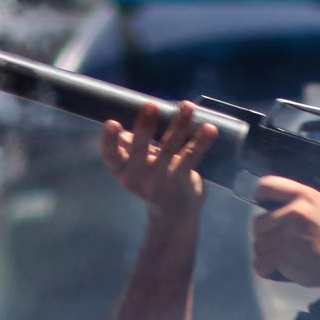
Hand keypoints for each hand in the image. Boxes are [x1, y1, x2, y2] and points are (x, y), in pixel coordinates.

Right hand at [99, 101, 217, 219]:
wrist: (173, 215)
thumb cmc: (152, 181)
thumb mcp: (136, 165)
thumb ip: (131, 146)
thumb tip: (123, 129)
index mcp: (123, 170)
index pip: (110, 155)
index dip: (109, 140)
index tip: (112, 123)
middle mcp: (139, 175)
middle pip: (140, 149)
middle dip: (145, 126)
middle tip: (151, 105)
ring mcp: (161, 178)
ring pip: (170, 146)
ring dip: (180, 124)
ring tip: (188, 105)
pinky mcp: (182, 179)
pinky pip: (192, 156)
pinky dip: (201, 141)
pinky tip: (210, 128)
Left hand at [251, 176, 319, 288]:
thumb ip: (299, 201)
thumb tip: (272, 201)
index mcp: (304, 196)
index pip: (267, 185)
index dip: (260, 195)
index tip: (261, 204)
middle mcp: (295, 212)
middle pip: (258, 223)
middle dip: (266, 235)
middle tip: (280, 242)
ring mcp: (289, 235)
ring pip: (258, 245)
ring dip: (267, 253)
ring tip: (284, 255)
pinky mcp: (285, 256)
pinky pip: (260, 264)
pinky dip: (266, 269)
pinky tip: (277, 268)